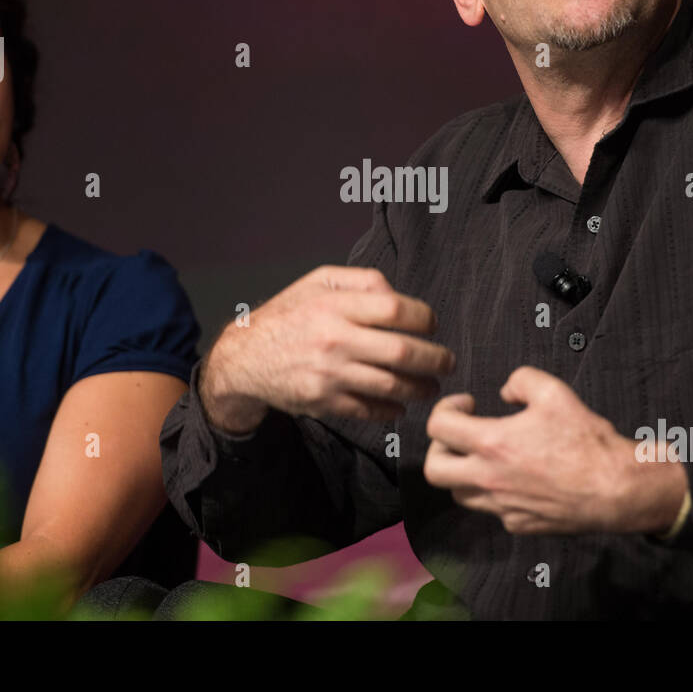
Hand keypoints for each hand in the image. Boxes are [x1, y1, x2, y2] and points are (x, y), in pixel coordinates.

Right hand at [201, 265, 455, 432]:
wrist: (245, 358)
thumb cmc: (289, 315)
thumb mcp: (319, 282)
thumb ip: (362, 281)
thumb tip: (399, 297)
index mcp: (335, 305)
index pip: (395, 310)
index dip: (424, 318)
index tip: (432, 325)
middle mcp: (334, 339)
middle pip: (402, 352)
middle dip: (435, 359)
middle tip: (447, 362)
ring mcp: (329, 374)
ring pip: (391, 386)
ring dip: (421, 388)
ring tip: (432, 386)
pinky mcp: (324, 402)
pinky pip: (370, 410)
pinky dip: (392, 410)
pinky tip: (402, 404)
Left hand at [423, 366, 686, 534]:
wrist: (615, 489)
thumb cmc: (587, 442)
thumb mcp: (554, 392)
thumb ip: (520, 380)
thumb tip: (504, 392)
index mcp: (492, 444)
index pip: (438, 427)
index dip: (446, 408)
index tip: (467, 404)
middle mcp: (488, 479)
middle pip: (434, 470)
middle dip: (439, 448)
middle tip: (461, 435)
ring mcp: (501, 506)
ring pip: (458, 494)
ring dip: (463, 473)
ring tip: (486, 457)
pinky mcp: (517, 524)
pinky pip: (491, 510)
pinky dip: (494, 493)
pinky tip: (516, 479)